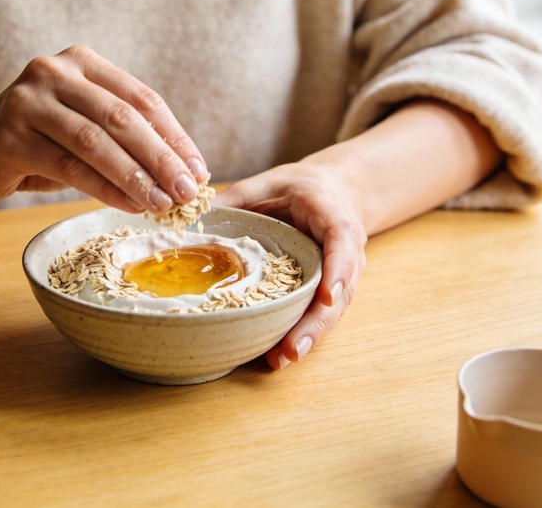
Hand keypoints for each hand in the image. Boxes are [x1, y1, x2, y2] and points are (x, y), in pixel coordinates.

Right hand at [0, 45, 208, 212]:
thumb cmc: (36, 144)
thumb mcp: (83, 130)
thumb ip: (124, 138)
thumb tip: (183, 172)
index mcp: (81, 61)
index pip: (141, 98)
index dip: (174, 136)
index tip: (197, 170)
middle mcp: (53, 71)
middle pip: (122, 117)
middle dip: (160, 157)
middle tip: (186, 191)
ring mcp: (27, 101)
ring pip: (95, 141)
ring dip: (135, 176)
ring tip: (161, 204)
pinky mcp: (8, 135)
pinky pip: (68, 166)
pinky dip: (103, 188)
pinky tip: (127, 205)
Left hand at [215, 162, 367, 369]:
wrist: (331, 193)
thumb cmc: (298, 188)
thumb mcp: (267, 182)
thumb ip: (237, 197)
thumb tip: (196, 216)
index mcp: (334, 218)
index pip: (343, 242)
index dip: (337, 270)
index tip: (325, 296)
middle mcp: (345, 252)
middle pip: (339, 291)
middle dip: (316, 322)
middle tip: (292, 349)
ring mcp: (341, 275)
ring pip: (330, 310)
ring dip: (308, 336)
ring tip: (282, 359)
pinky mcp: (328, 290)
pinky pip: (318, 313)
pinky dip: (302, 333)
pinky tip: (278, 355)